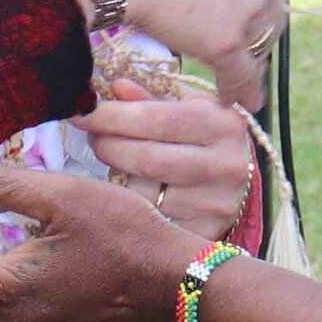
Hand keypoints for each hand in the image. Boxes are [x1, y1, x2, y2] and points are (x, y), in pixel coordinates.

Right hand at [48, 0, 282, 90]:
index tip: (238, 8)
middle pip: (267, 7)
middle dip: (253, 27)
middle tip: (235, 42)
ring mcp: (248, 5)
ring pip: (258, 43)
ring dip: (246, 59)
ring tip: (237, 77)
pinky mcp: (227, 42)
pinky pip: (241, 75)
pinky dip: (238, 90)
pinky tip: (230, 99)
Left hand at [82, 88, 256, 239]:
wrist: (237, 182)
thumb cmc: (205, 137)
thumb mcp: (187, 108)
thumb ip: (151, 98)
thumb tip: (116, 88)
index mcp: (223, 123)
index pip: (158, 119)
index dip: (113, 116)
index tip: (84, 113)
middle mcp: (226, 165)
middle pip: (147, 159)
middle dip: (109, 146)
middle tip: (93, 138)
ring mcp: (217, 203)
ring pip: (144, 194)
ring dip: (118, 179)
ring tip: (116, 164)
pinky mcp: (205, 233)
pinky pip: (150, 222)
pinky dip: (132, 208)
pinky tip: (130, 195)